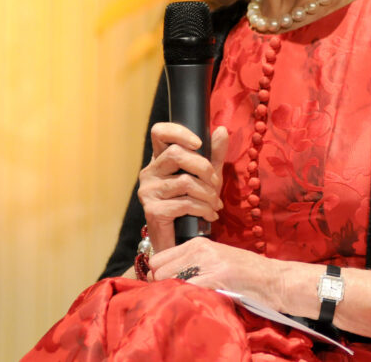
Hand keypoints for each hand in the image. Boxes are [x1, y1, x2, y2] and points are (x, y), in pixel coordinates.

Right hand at [138, 123, 228, 252]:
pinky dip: (204, 208)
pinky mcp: (153, 211)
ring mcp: (148, 192)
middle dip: (204, 168)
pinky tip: (210, 215)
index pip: (159, 132)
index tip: (199, 143)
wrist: (181, 241)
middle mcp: (149, 172)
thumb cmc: (193, 205)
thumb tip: (221, 130)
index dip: (178, 131)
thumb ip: (214, 154)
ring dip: (208, 193)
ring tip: (215, 203)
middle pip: (176, 154)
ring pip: (185, 181)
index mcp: (160, 159)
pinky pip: (185, 203)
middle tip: (216, 184)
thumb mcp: (207, 176)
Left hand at [149, 237, 277, 303]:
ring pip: (169, 279)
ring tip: (187, 298)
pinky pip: (186, 289)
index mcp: (198, 243)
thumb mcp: (216, 259)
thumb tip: (165, 275)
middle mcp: (200, 249)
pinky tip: (197, 301)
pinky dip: (186, 298)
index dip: (159, 275)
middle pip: (159, 270)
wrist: (272, 279)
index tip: (168, 286)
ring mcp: (207, 263)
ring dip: (173, 292)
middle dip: (162, 285)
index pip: (158, 258)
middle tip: (176, 295)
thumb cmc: (245, 272)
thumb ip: (193, 263)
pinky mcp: (216, 277)